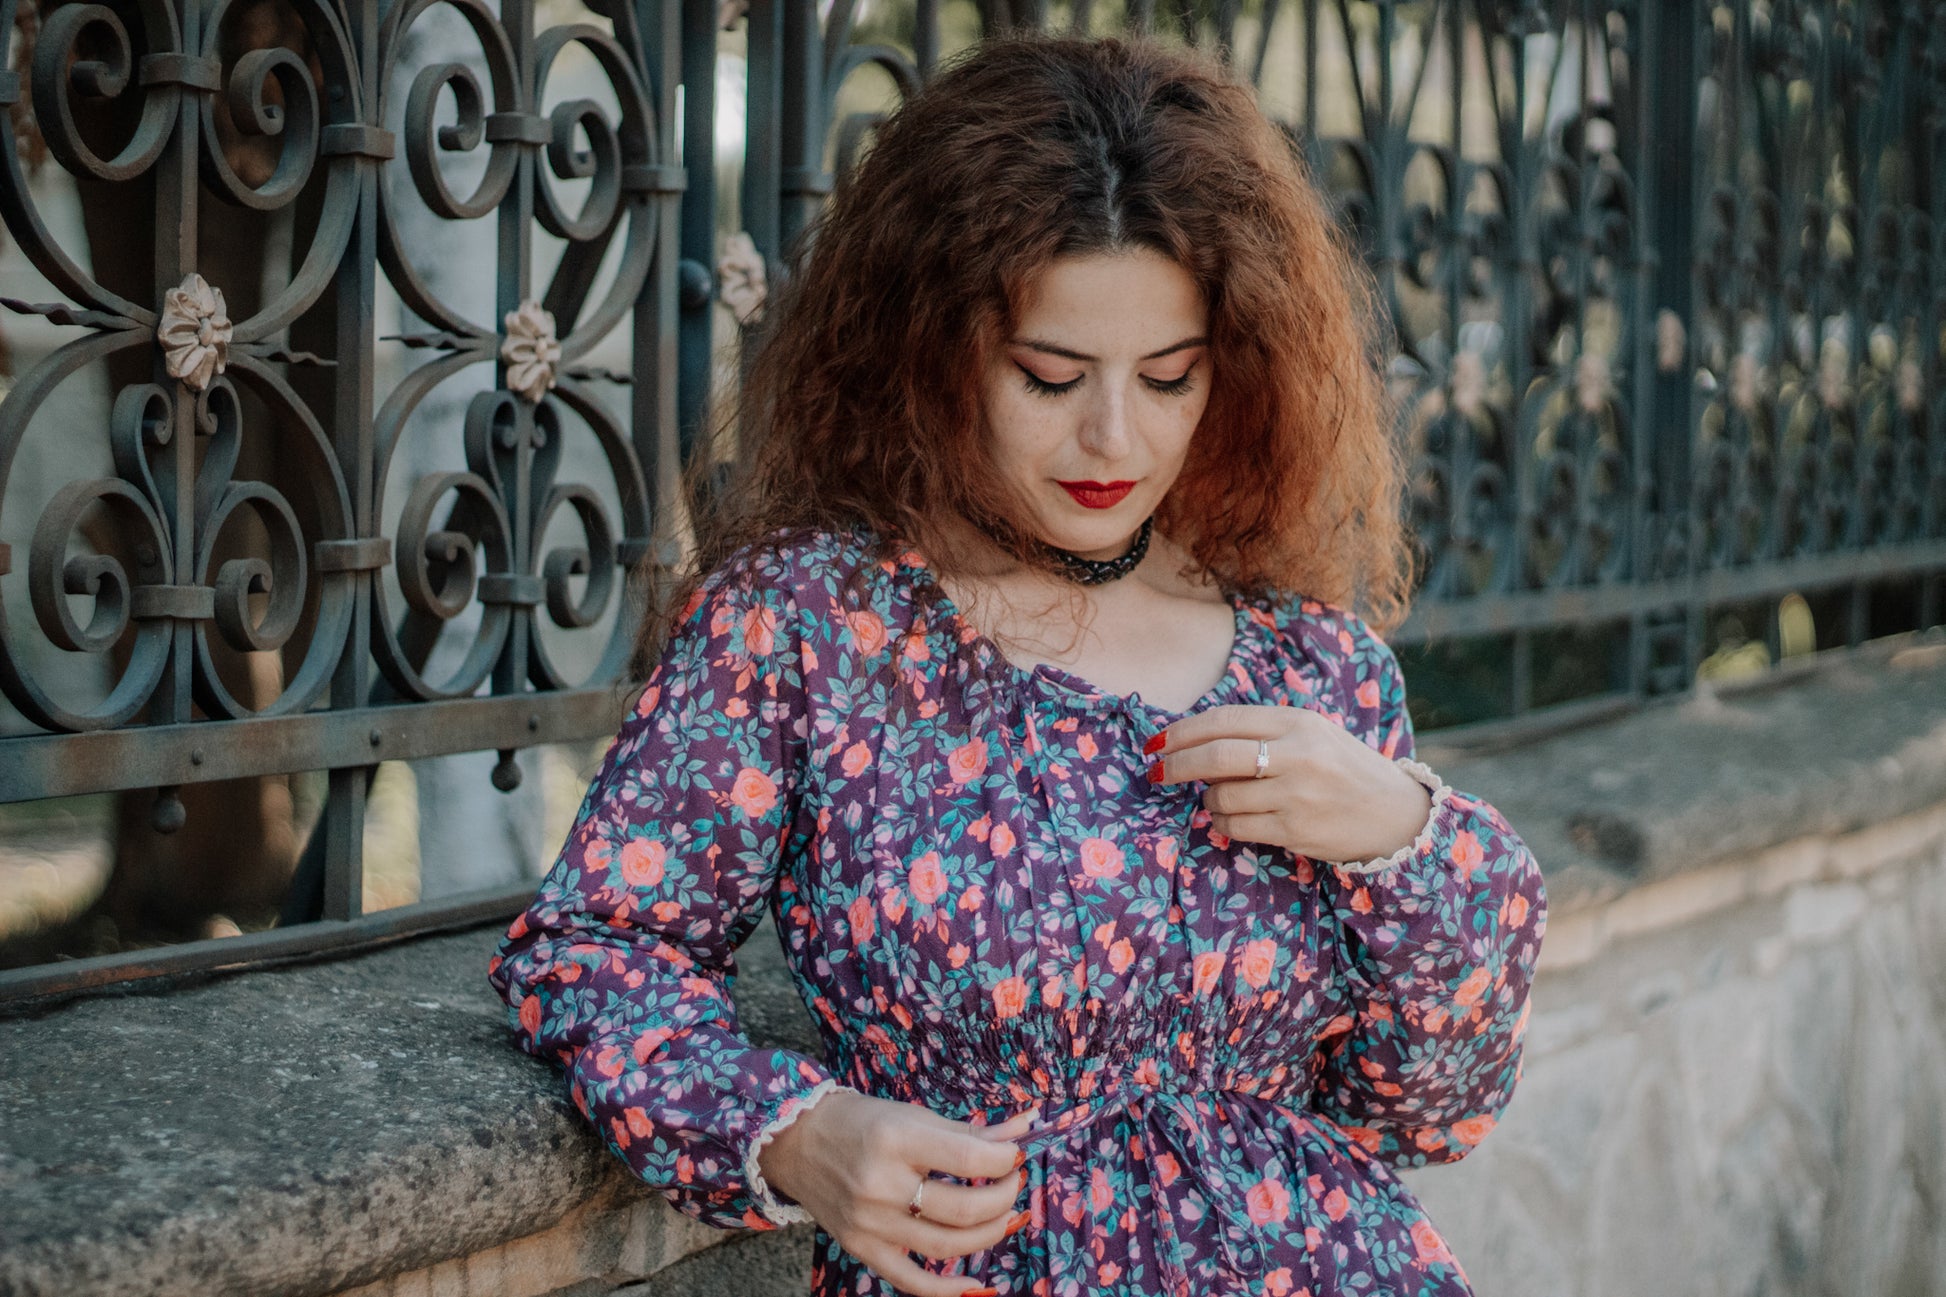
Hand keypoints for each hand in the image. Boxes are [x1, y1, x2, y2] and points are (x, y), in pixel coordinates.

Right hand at [756, 1089, 1036, 1296]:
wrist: (795, 1141)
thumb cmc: (861, 1122)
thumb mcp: (914, 1115)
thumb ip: (970, 1131)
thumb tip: (1026, 1129)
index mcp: (896, 1139)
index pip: (969, 1157)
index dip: (1006, 1159)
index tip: (1016, 1155)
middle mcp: (881, 1184)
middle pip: (963, 1208)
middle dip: (1003, 1198)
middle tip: (1013, 1183)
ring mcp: (870, 1222)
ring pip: (947, 1246)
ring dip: (989, 1234)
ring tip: (1004, 1216)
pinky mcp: (861, 1248)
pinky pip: (911, 1281)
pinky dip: (948, 1290)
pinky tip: (975, 1285)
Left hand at [1147, 703, 1430, 863]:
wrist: (1395, 814)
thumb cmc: (1344, 769)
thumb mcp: (1312, 734)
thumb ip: (1262, 731)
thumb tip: (1194, 740)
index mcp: (1298, 722)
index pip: (1224, 721)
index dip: (1182, 732)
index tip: (1156, 743)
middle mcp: (1296, 755)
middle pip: (1214, 757)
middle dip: (1175, 765)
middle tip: (1155, 772)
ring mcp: (1296, 795)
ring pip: (1221, 797)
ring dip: (1207, 800)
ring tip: (1216, 799)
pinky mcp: (1295, 831)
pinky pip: (1236, 827)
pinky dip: (1221, 823)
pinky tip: (1230, 818)